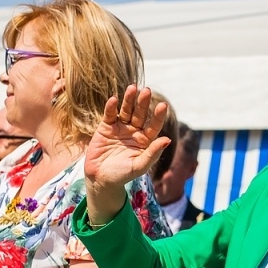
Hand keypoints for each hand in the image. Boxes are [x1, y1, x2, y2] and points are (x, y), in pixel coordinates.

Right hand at [83, 85, 169, 224]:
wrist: (100, 179)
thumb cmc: (122, 175)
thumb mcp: (139, 166)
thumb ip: (152, 154)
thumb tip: (167, 140)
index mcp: (145, 140)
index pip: (154, 125)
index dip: (158, 116)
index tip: (163, 106)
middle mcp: (134, 131)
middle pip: (140, 114)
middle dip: (143, 103)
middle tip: (146, 91)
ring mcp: (120, 128)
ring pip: (126, 111)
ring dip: (129, 100)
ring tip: (132, 88)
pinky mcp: (106, 127)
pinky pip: (110, 115)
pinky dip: (111, 107)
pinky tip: (114, 100)